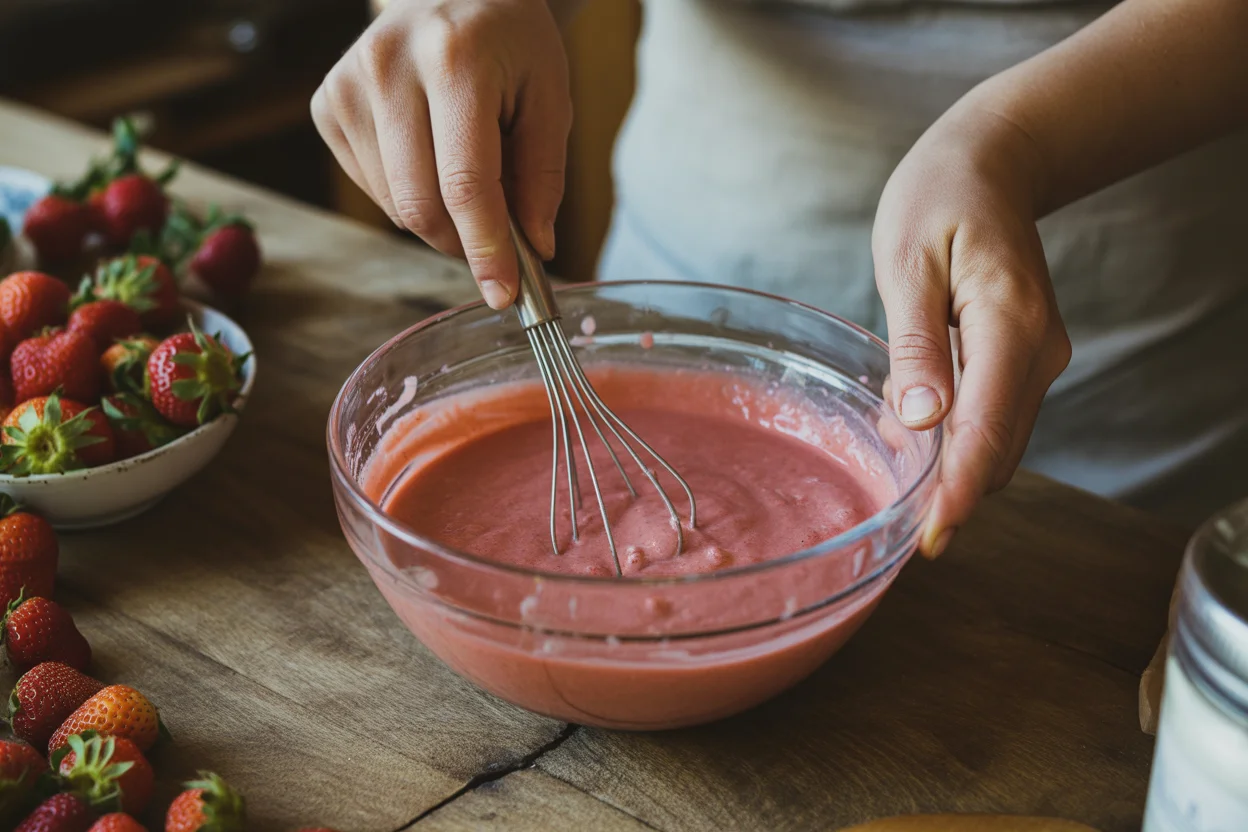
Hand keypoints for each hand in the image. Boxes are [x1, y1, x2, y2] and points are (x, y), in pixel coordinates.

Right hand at [311, 0, 571, 307]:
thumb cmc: (509, 42)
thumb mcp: (550, 97)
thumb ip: (544, 177)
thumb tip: (534, 251)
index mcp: (453, 60)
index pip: (466, 183)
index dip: (486, 249)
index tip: (505, 293)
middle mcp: (387, 68)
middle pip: (420, 205)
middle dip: (464, 244)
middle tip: (500, 247)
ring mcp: (347, 86)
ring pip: (395, 206)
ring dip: (440, 219)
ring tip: (469, 170)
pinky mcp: (327, 106)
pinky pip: (374, 190)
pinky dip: (410, 196)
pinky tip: (430, 154)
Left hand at [872, 106, 1071, 557]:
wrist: (991, 162)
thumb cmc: (940, 199)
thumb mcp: (908, 262)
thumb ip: (916, 345)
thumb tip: (920, 421)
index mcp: (1011, 324)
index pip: (988, 427)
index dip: (958, 490)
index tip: (930, 537)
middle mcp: (1038, 350)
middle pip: (998, 448)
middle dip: (952, 494)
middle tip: (899, 531)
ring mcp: (1036, 357)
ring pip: (997, 440)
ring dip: (951, 469)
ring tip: (898, 485)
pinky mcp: (1022, 359)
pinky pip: (992, 416)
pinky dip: (956, 439)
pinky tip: (912, 437)